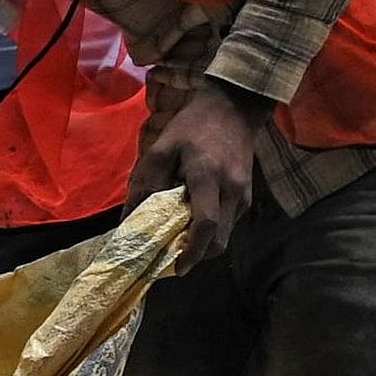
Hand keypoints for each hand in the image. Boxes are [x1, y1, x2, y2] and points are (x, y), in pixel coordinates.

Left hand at [131, 76, 266, 260]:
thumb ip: (144, 185)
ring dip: (203, 245)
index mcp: (208, 178)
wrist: (234, 107)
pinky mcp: (247, 195)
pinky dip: (211, 231)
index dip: (190, 252)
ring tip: (177, 241)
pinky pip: (229, 223)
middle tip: (170, 259)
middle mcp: (232, 191)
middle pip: (219, 241)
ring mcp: (244, 194)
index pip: (205, 226)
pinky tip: (191, 223)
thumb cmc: (192, 127)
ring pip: (225, 235)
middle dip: (195, 256)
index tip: (175, 269)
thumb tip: (128, 221)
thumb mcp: (160, 149)